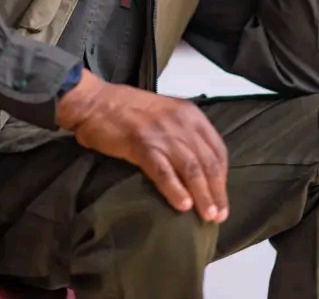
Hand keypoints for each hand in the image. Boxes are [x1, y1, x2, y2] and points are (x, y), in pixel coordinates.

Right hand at [57, 70, 228, 220]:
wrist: (96, 102)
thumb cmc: (127, 109)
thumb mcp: (165, 113)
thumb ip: (182, 133)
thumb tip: (197, 168)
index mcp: (189, 113)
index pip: (216, 149)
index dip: (222, 176)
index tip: (221, 196)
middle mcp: (180, 122)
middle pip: (207, 162)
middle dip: (216, 192)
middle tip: (219, 215)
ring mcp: (161, 133)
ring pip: (191, 169)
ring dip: (202, 196)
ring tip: (207, 216)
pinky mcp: (141, 145)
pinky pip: (164, 171)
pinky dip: (175, 190)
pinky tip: (182, 205)